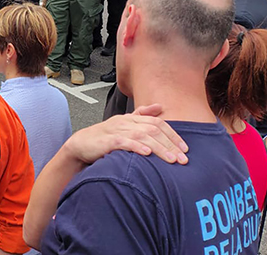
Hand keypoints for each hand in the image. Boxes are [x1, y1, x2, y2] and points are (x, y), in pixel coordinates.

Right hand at [63, 104, 188, 165]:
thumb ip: (141, 115)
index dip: (173, 135)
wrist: (81, 145)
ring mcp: (116, 130)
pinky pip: (124, 142)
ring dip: (159, 148)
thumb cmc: (104, 137)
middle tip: (183, 158)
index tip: (185, 149)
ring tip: (171, 160)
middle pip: (153, 129)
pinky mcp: (107, 141)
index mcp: (131, 119)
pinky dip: (136, 146)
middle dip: (170, 144)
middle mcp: (125, 122)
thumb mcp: (124, 124)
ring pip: (142, 135)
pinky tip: (147, 153)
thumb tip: (159, 107)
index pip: (157, 123)